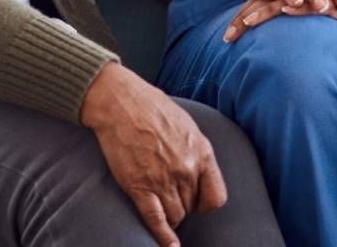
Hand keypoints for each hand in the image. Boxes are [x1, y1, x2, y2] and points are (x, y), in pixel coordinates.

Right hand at [80, 62, 227, 246]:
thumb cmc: (152, 108)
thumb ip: (196, 152)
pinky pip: (156, 220)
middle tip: (168, 196)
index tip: (195, 202)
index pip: (216, 197)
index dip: (205, 204)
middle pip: (191, 208)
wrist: (120, 102)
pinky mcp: (139, 187)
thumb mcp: (187, 125)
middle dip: (182, 206)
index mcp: (201, 153)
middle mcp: (186, 170)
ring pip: (176, 217)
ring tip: (161, 209)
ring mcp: (163, 180)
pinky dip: (163, 237)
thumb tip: (197, 171)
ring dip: (171, 218)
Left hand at [224, 0, 336, 40]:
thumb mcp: (321, 21)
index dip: (246, 18)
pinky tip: (284, 11)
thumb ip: (301, 25)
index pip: (267, 4)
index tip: (228, 36)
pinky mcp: (334, 2)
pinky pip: (312, 4)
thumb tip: (280, 42)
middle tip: (227, 36)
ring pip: (286, 0)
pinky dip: (297, 8)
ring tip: (246, 23)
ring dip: (265, 11)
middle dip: (246, 18)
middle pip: (269, 1)